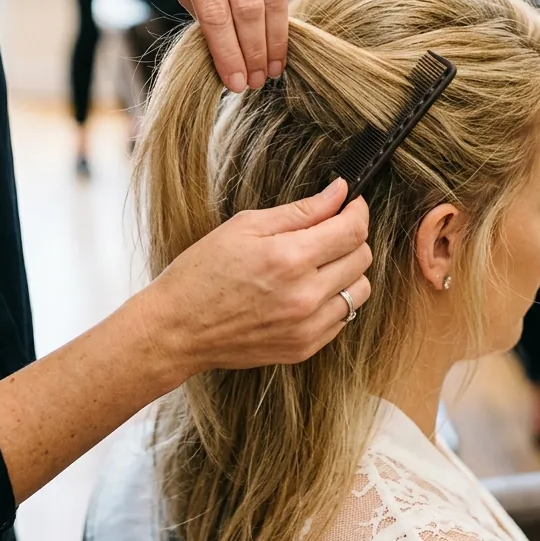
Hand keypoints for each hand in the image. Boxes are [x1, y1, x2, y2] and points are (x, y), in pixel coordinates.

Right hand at [136, 178, 370, 382]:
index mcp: (289, 258)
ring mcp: (307, 327)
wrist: (177, 329)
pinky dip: (334, 300)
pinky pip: (343, 318)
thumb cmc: (202, 273)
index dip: (357, 210)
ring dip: (348, 271)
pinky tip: (307, 291)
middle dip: (352, 237)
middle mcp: (305, 296)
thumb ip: (300, 211)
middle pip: (362, 258)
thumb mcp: (245, 227)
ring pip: (360, 290)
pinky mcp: (304, 348)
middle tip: (329, 231)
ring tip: (319, 264)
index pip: (353, 230)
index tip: (351, 203)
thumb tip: (340, 192)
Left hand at [162, 0, 313, 93]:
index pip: (214, 12)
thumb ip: (198, 2)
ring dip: (276, 37)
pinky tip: (283, 5)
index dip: (227, 53)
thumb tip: (226, 51)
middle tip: (257, 81)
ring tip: (273, 65)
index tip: (235, 83)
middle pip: (248, 7)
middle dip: (254, 52)